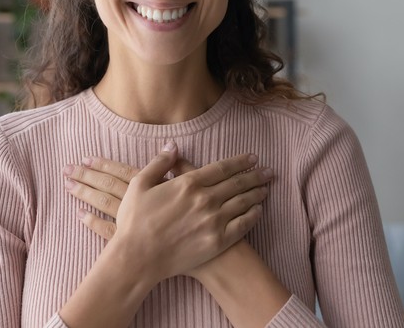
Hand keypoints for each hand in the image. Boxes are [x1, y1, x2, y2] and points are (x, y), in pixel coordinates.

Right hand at [63, 142, 272, 278]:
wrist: (138, 258)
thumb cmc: (134, 221)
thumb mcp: (139, 185)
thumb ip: (159, 163)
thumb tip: (173, 145)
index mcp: (188, 183)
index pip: (222, 168)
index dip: (240, 162)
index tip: (252, 158)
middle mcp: (205, 199)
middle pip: (237, 183)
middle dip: (255, 175)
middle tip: (268, 171)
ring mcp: (214, 221)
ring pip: (243, 202)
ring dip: (257, 193)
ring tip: (267, 188)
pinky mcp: (217, 241)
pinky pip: (242, 225)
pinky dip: (253, 216)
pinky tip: (258, 211)